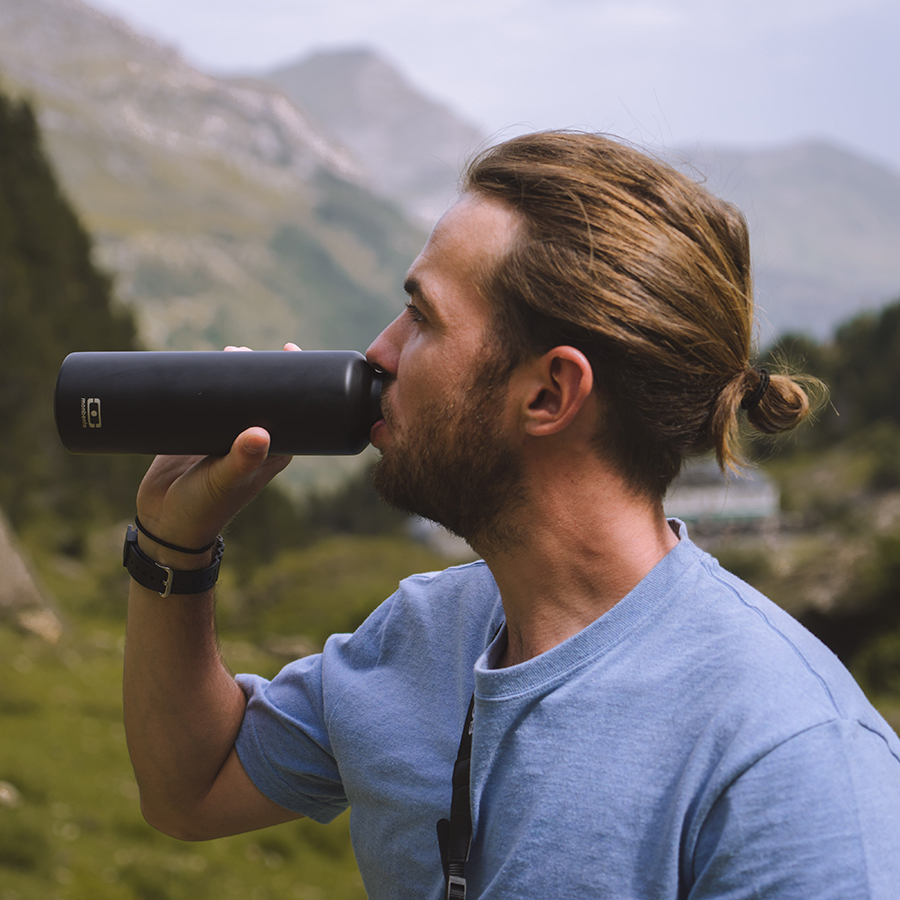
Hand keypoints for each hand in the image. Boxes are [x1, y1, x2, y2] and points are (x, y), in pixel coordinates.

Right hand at [134, 342, 300, 550]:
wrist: (164, 523)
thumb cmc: (204, 508)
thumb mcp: (225, 482)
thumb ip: (242, 460)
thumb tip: (260, 433)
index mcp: (273, 451)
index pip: (293, 412)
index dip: (295, 383)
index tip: (289, 352)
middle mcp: (253, 441)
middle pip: (262, 399)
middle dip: (258, 371)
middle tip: (245, 350)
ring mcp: (224, 436)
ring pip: (234, 397)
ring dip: (232, 373)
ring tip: (229, 351)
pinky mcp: (196, 433)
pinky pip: (205, 403)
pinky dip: (205, 385)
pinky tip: (201, 364)